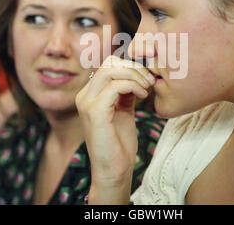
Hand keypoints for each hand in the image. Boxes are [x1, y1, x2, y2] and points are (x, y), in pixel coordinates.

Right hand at [76, 55, 154, 203]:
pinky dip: (133, 86)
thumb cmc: (120, 142)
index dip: (130, 66)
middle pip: (109, 63)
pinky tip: (143, 96)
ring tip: (148, 87)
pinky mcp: (94, 112)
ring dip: (135, 75)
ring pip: (111, 70)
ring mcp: (87, 102)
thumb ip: (126, 92)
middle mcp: (84, 95)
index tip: (147, 78)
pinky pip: (115, 87)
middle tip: (149, 80)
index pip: (108, 65)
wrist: (114, 169)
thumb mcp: (124, 110)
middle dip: (133, 67)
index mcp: (90, 94)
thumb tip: (137, 74)